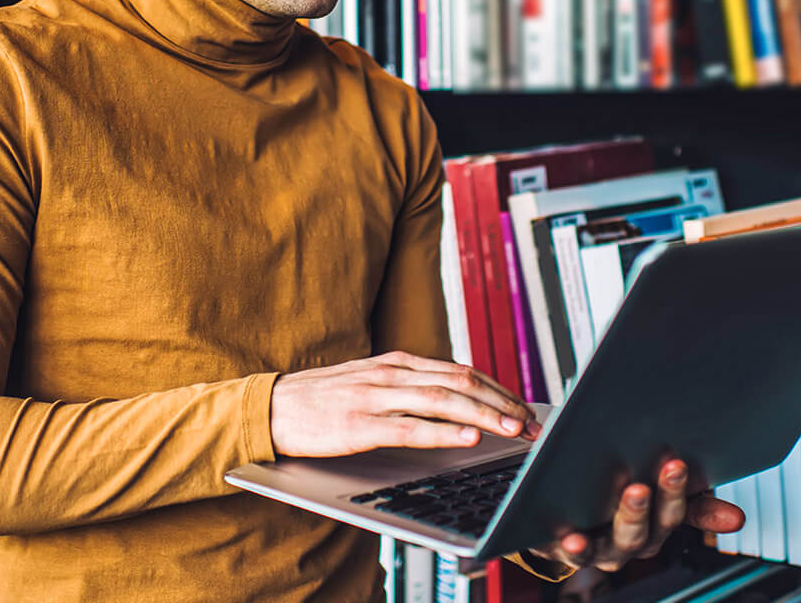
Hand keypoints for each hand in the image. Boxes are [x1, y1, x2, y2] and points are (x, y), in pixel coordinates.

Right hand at [269, 351, 542, 456]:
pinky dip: (443, 432)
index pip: (461, 371)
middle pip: (461, 382)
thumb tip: (455, 402)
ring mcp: (375, 396)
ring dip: (485, 416)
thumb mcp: (370, 383)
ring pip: (443, 401)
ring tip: (514, 429)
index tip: (525, 409)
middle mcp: (391, 373)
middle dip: (503, 403)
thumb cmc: (321, 401)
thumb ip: (408, 388)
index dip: (499, 390)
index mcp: (397, 362)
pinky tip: (467, 438)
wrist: (269, 408)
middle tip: (532, 424)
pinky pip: (409, 427)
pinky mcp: (358, 424)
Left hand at [528, 458, 743, 572]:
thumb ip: (692, 502)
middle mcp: (632, 542)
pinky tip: (573, 537)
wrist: (558, 510)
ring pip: (618, 543)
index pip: (676, 512)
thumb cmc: (612, 495)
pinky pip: (573, 554)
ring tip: (633, 493)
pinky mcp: (567, 550)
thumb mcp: (654, 492)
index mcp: (656, 525)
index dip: (680, 491)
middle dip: (663, 498)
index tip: (679, 463)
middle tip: (668, 467)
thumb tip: (737, 519)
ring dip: (629, 519)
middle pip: (651, 528)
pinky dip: (575, 548)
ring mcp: (601, 549)